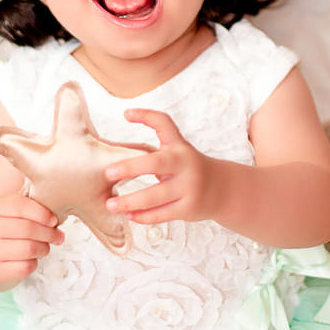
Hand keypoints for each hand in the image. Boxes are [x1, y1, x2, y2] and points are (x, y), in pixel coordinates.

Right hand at [0, 193, 63, 286]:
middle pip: (28, 229)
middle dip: (50, 233)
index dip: (42, 213)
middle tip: (59, 236)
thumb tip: (57, 215)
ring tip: (45, 247)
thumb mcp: (9, 211)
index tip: (54, 220)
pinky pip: (25, 267)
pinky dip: (34, 263)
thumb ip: (29, 206)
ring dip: (44, 248)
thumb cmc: (4, 228)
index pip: (21, 205)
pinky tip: (31, 259)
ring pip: (29, 249)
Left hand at [103, 108, 223, 223]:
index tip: (125, 113)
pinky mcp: (188, 208)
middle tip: (108, 173)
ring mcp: (189, 187)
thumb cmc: (187, 165)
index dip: (146, 116)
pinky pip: (162, 214)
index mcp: (179, 147)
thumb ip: (155, 137)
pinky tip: (129, 215)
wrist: (221, 189)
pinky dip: (143, 216)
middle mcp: (185, 164)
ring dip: (130, 201)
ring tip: (110, 205)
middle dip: (131, 168)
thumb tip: (124, 119)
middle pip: (156, 163)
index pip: (164, 124)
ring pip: (155, 196)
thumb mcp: (176, 147)